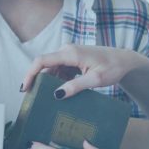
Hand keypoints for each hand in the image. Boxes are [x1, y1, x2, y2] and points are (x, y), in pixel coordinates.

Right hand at [21, 45, 145, 98]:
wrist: (124, 60)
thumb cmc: (112, 68)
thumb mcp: (95, 80)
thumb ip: (76, 86)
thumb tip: (57, 95)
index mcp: (70, 53)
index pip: (41, 61)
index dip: (30, 74)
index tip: (24, 88)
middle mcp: (67, 50)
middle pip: (44, 65)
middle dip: (37, 81)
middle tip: (33, 97)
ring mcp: (69, 54)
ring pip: (51, 68)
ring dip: (49, 82)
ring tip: (47, 97)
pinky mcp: (72, 58)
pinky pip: (59, 69)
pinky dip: (58, 80)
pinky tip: (61, 91)